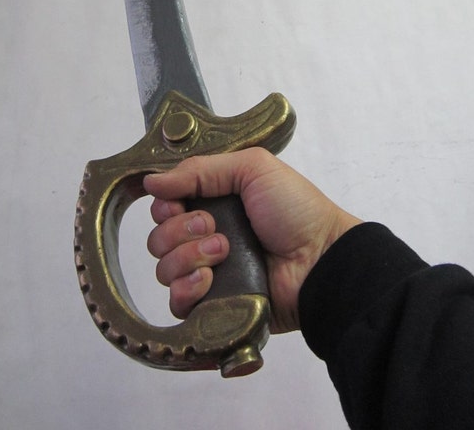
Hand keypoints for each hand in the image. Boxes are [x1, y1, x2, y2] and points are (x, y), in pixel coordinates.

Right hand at [144, 147, 361, 332]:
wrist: (321, 261)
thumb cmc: (296, 210)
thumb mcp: (252, 168)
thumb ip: (200, 169)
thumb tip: (152, 181)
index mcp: (215, 202)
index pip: (165, 204)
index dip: (166, 203)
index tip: (179, 202)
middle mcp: (206, 236)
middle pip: (158, 236)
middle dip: (179, 229)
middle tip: (214, 227)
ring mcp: (208, 272)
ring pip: (164, 268)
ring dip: (188, 256)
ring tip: (223, 251)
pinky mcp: (213, 304)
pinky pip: (176, 302)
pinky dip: (187, 288)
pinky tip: (209, 279)